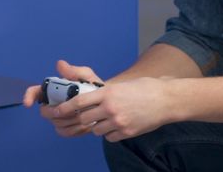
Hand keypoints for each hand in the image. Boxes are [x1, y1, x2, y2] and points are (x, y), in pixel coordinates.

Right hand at [22, 60, 103, 136]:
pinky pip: (64, 132)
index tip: (28, 103)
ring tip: (86, 116)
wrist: (104, 103)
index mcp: (54, 89)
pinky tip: (86, 125)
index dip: (29, 97)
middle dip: (58, 112)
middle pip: (46, 112)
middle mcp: (53, 103)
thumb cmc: (94, 87)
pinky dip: (75, 130)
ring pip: (56, 123)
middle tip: (73, 109)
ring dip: (70, 121)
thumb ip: (75, 71)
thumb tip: (60, 65)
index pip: (35, 92)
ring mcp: (58, 117)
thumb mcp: (87, 76)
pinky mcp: (66, 128)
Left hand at [55, 77, 172, 142]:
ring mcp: (118, 122)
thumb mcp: (122, 86)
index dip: (65, 108)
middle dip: (84, 119)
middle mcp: (110, 108)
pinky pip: (109, 137)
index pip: (79, 102)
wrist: (166, 100)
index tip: (57, 111)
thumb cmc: (145, 88)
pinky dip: (110, 133)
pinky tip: (120, 125)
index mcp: (107, 93)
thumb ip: (104, 93)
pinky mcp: (126, 132)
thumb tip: (89, 99)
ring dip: (98, 126)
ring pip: (96, 130)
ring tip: (109, 119)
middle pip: (85, 119)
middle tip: (90, 115)